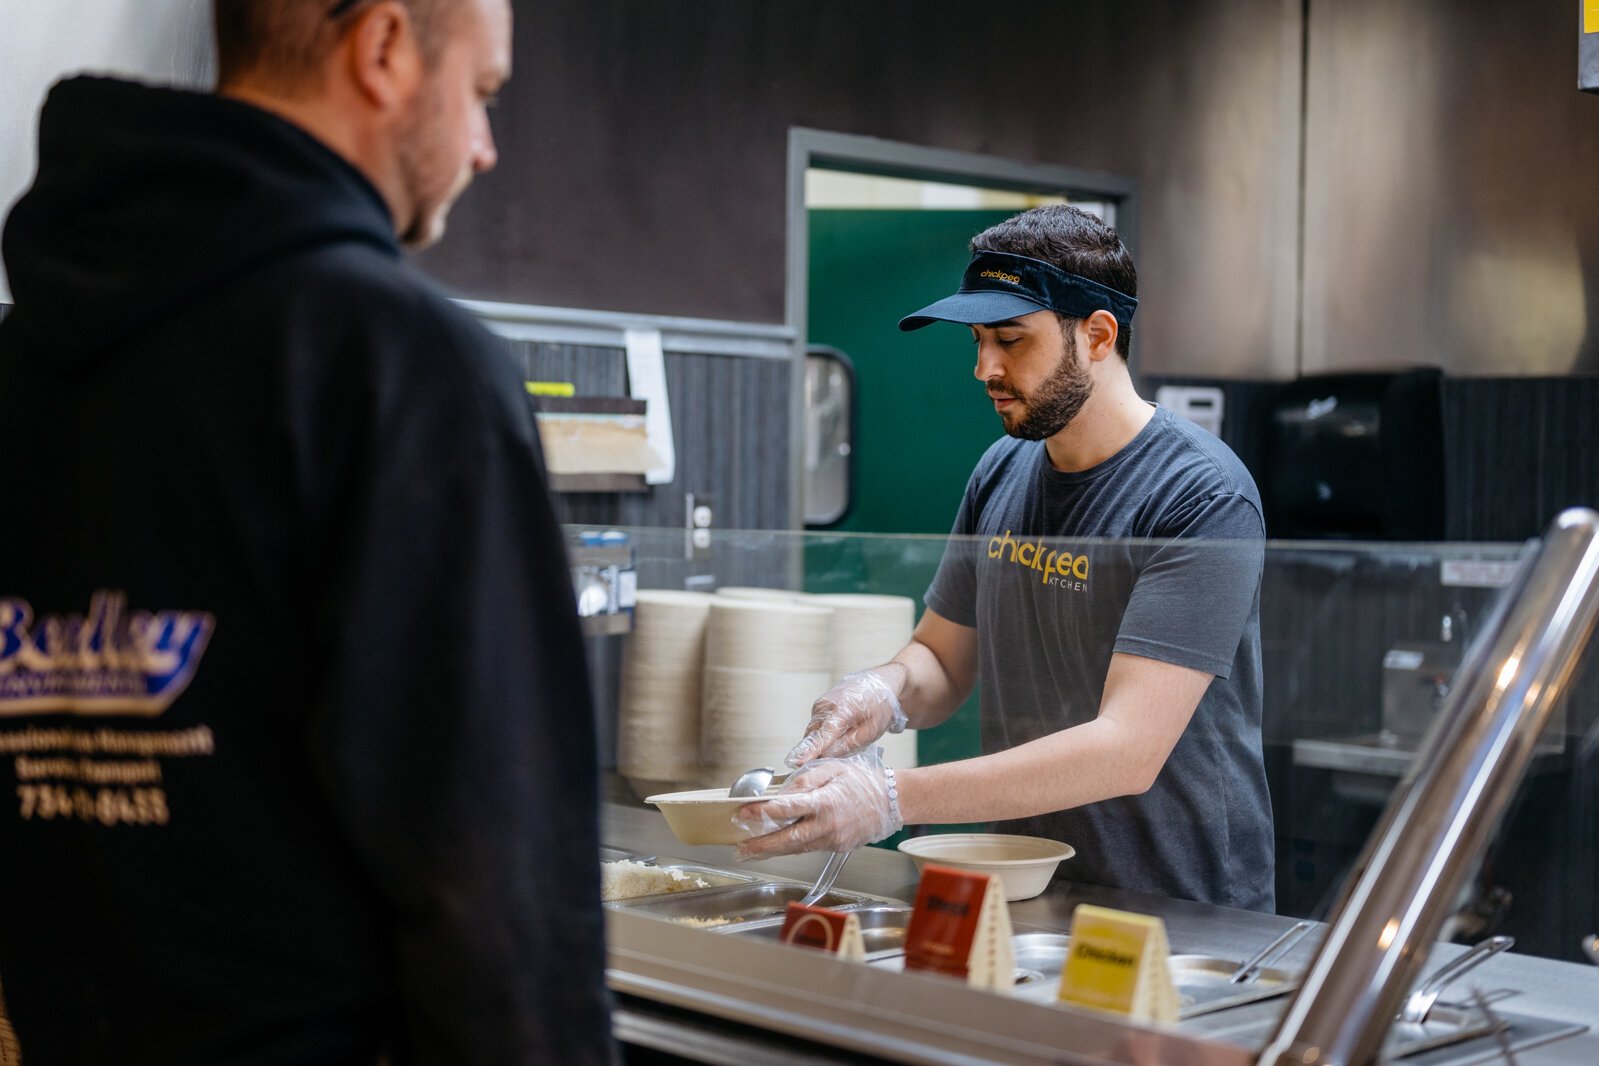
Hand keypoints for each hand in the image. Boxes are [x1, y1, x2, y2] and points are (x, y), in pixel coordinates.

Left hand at [734, 748, 901, 859]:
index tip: (744, 813)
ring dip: (772, 850)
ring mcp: (833, 839)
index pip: (788, 809)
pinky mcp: (836, 847)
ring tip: (750, 851)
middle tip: (740, 846)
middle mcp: (828, 825)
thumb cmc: (862, 781)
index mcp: (826, 802)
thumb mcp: (832, 768)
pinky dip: (791, 848)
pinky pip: (809, 848)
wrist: (891, 801)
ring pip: (796, 848)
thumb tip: (781, 793)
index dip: (763, 812)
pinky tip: (776, 846)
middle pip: (788, 839)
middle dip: (761, 845)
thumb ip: (804, 779)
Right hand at [784, 669, 905, 767]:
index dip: (811, 750)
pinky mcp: (818, 708)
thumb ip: (848, 744)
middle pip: (813, 737)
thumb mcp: (871, 730)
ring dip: (820, 745)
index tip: (799, 761)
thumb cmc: (879, 707)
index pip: (823, 735)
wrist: (879, 684)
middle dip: (816, 753)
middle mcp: (826, 705)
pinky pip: (816, 729)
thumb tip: (826, 757)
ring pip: (813, 734)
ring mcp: (819, 706)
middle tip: (828, 766)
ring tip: (841, 744)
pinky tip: (839, 735)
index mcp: (842, 709)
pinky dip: (823, 737)